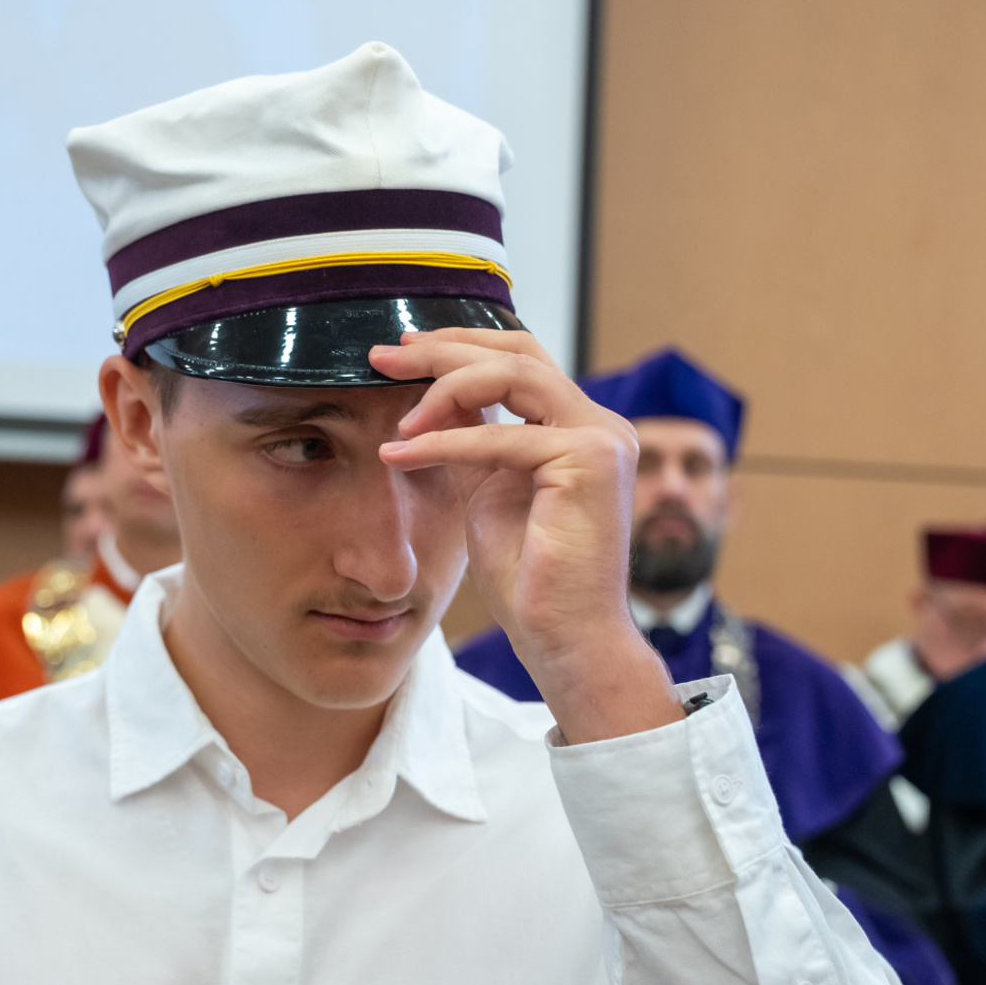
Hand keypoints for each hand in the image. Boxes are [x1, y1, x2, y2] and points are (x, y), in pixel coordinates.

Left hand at [372, 328, 681, 743]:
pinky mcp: (590, 461)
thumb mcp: (486, 491)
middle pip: (518, 350)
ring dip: (444, 386)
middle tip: (384, 354)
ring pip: (514, 373)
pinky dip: (444, 443)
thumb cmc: (529, 578)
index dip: (459, 348)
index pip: (519, 362)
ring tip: (395, 411)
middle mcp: (600, 425)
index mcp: (579, 429)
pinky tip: (399, 452)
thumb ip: (469, 441)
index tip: (401, 354)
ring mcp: (602, 438)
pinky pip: (501, 436)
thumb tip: (429, 400)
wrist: (564, 637)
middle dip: (446, 346)